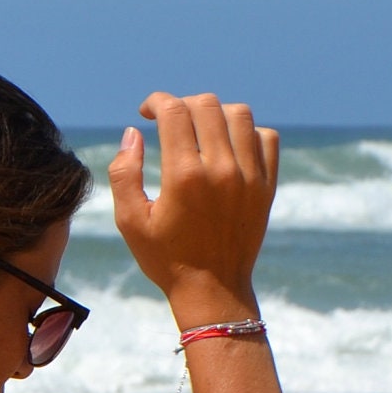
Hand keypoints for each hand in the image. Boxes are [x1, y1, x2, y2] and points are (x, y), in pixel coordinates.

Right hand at [108, 93, 278, 320]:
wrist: (212, 290)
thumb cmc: (166, 258)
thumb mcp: (131, 221)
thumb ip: (124, 173)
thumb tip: (133, 132)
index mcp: (183, 176)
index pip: (174, 111)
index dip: (156, 102)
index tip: (147, 112)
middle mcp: (220, 170)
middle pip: (206, 105)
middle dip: (182, 104)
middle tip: (171, 121)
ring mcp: (249, 177)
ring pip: (239, 114)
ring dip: (216, 113)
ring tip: (201, 130)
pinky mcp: (267, 186)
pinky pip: (265, 138)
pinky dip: (247, 132)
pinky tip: (228, 146)